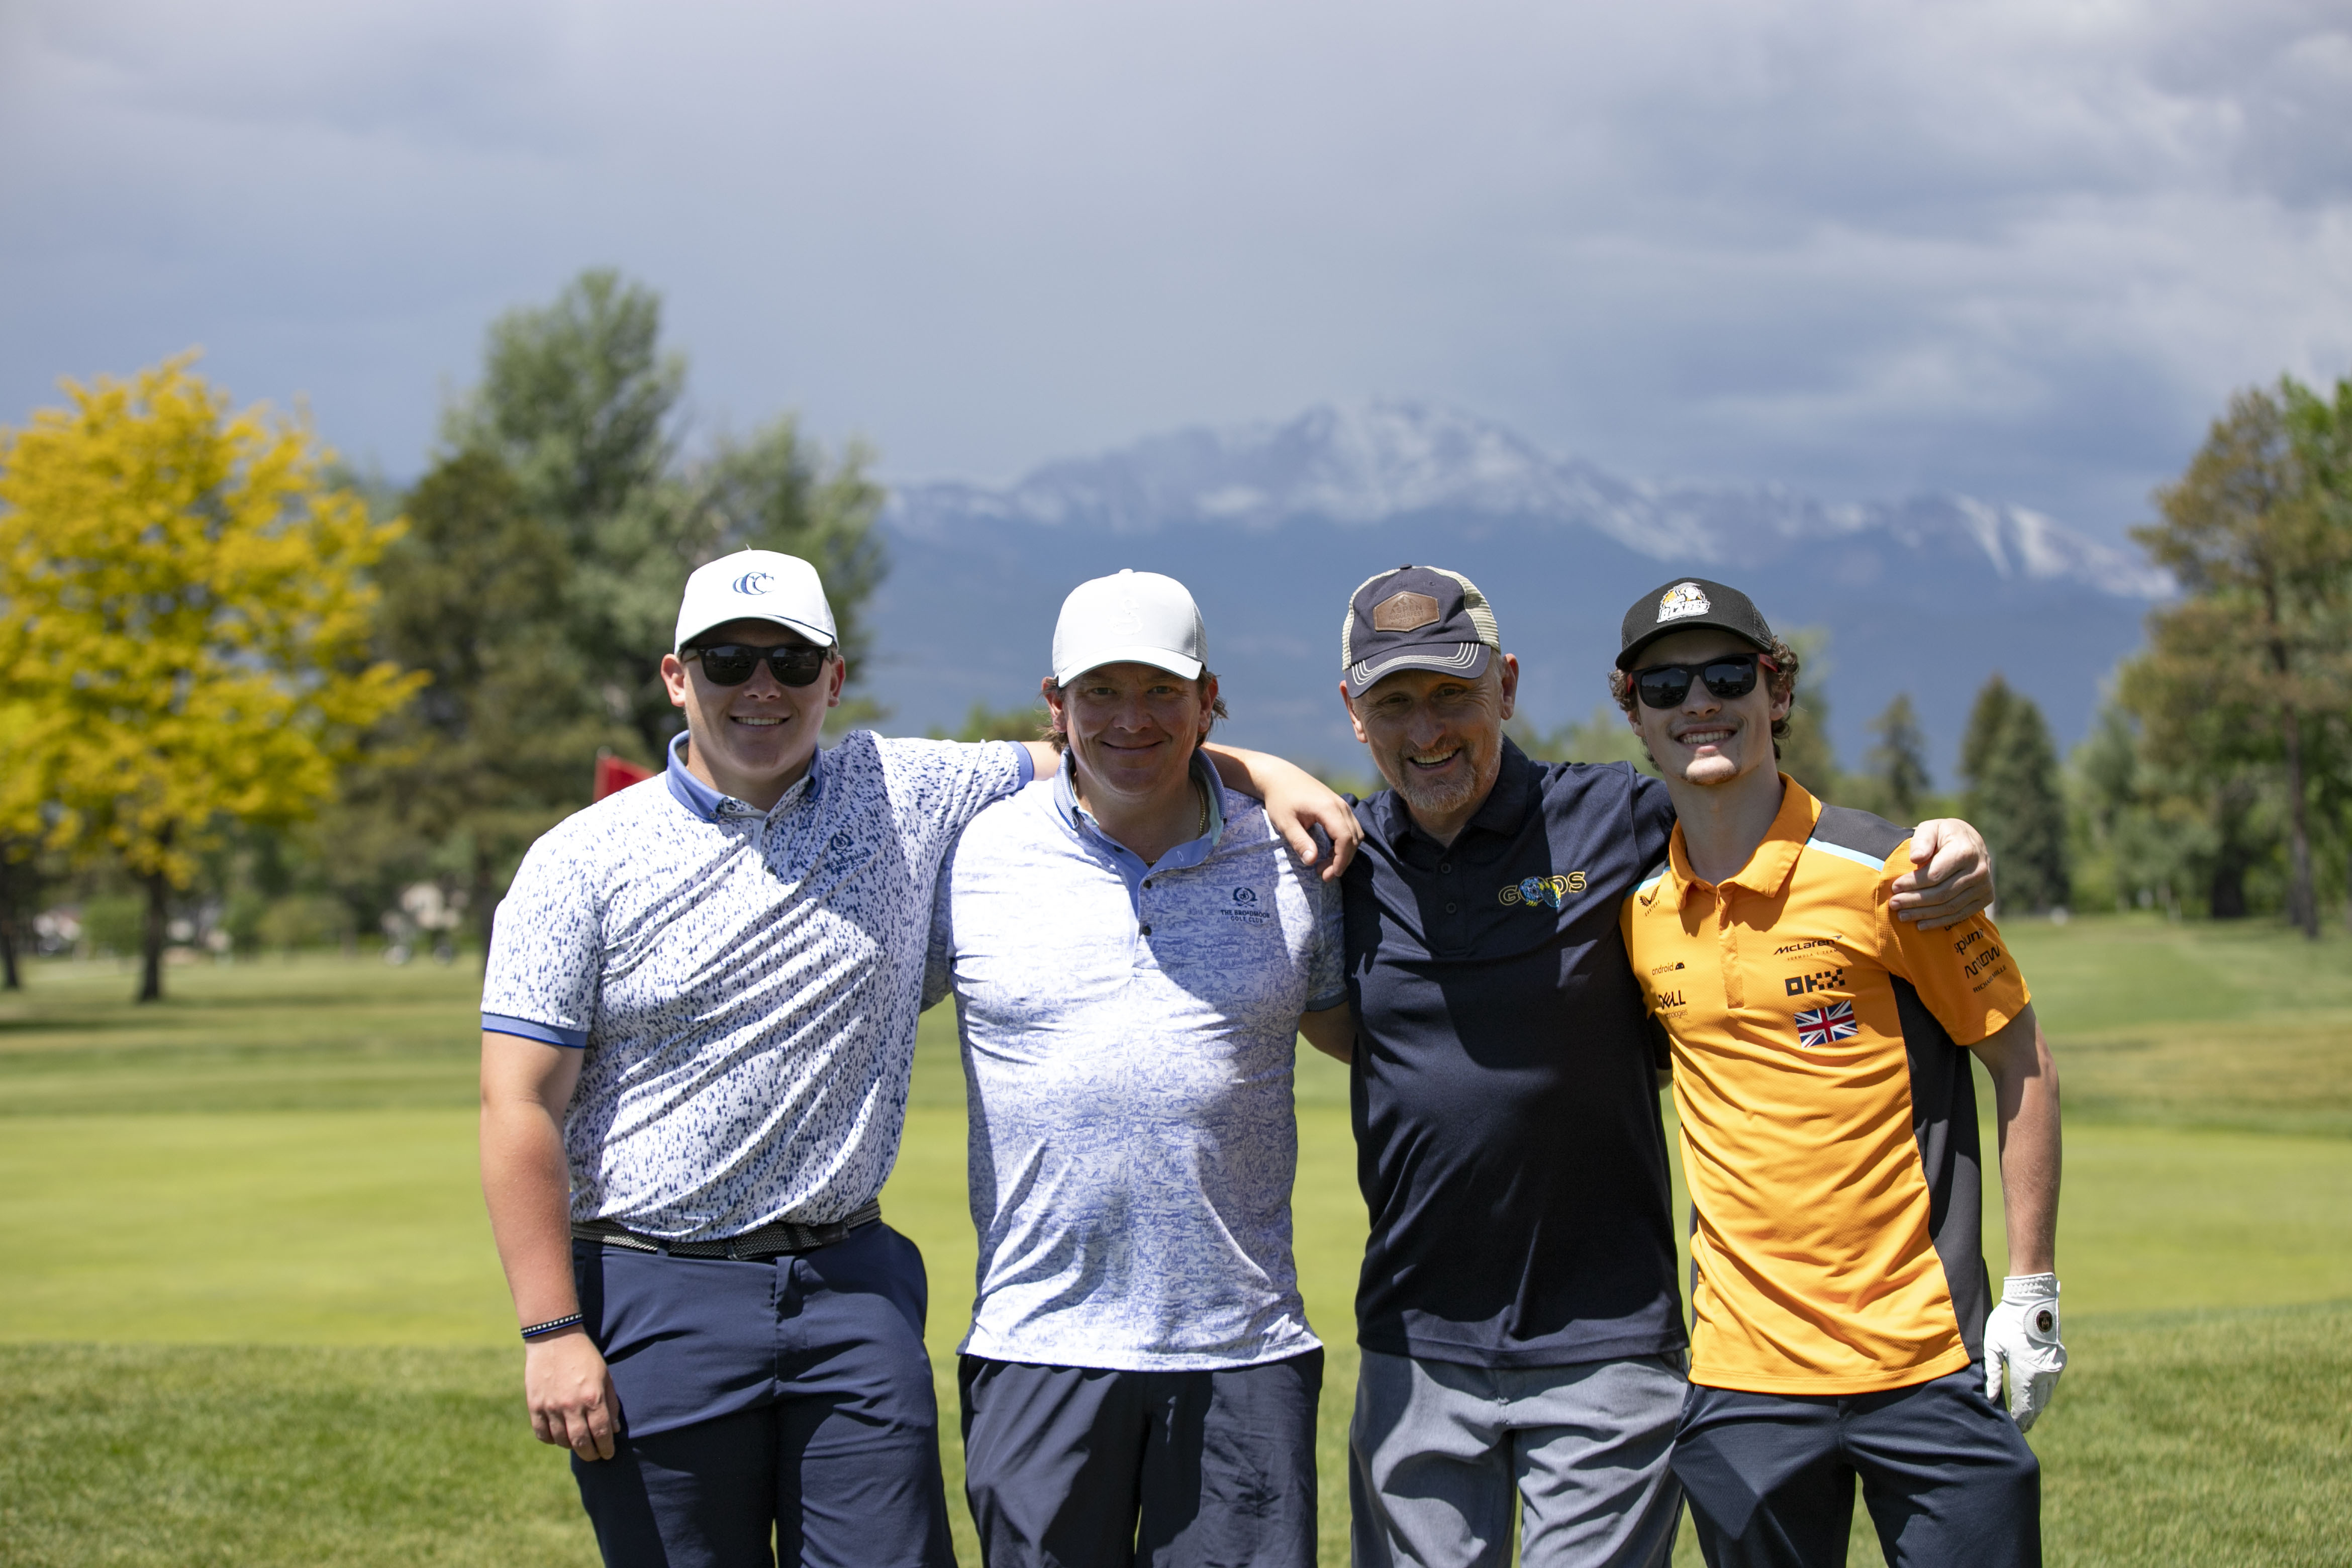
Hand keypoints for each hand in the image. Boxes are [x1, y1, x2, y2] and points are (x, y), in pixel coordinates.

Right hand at [525, 1327, 620, 1460]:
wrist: (555, 1338)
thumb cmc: (585, 1356)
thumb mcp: (605, 1376)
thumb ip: (611, 1404)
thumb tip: (613, 1430)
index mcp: (593, 1398)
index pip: (602, 1434)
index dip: (606, 1449)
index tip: (608, 1454)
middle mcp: (571, 1406)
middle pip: (581, 1443)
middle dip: (590, 1454)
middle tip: (594, 1455)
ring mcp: (551, 1407)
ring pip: (561, 1441)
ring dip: (571, 1446)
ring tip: (578, 1443)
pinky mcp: (534, 1405)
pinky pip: (542, 1434)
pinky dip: (551, 1440)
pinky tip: (558, 1436)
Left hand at [1260, 771, 1362, 882]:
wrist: (1280, 777)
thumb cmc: (1280, 799)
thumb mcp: (1285, 822)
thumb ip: (1299, 841)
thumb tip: (1311, 861)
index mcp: (1328, 808)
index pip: (1345, 839)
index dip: (1340, 860)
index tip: (1329, 875)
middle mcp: (1340, 805)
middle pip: (1354, 838)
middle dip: (1342, 860)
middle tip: (1323, 875)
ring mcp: (1342, 804)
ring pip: (1356, 834)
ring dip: (1345, 852)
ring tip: (1325, 865)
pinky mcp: (1339, 806)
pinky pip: (1351, 827)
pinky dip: (1345, 843)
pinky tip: (1329, 851)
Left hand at [1889, 818, 1993, 928]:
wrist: (1970, 841)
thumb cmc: (1944, 834)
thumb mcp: (1931, 828)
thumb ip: (1922, 840)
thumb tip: (1916, 858)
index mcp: (1965, 851)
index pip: (1935, 875)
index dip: (1913, 883)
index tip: (1894, 887)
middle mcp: (1979, 870)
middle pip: (1942, 893)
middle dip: (1914, 900)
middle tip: (1894, 904)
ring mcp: (1984, 886)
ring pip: (1949, 907)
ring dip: (1924, 914)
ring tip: (1902, 916)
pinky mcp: (1986, 898)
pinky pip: (1960, 914)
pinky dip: (1939, 921)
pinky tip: (1921, 925)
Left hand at [1983, 1274, 2065, 1431]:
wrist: (2032, 1301)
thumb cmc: (2007, 1322)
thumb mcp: (1993, 1347)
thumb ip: (1991, 1374)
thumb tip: (1989, 1398)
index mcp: (2027, 1373)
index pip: (2024, 1406)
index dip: (2019, 1420)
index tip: (2013, 1429)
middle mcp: (2045, 1374)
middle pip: (2037, 1405)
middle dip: (2028, 1417)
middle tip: (2021, 1428)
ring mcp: (2055, 1367)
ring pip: (2047, 1396)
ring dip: (2037, 1406)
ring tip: (2027, 1416)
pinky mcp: (2060, 1360)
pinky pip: (2052, 1384)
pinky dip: (2044, 1393)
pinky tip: (2036, 1395)